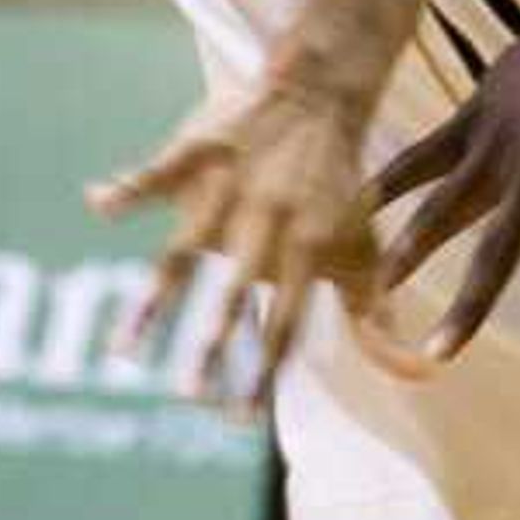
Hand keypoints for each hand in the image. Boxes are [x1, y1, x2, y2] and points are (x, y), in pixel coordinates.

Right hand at [93, 64, 381, 418]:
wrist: (321, 99)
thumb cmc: (339, 188)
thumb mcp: (365, 250)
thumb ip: (377, 318)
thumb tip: (420, 372)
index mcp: (305, 248)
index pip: (284, 322)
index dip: (262, 372)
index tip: (238, 420)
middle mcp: (263, 222)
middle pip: (232, 293)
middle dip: (213, 342)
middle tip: (188, 393)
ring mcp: (226, 188)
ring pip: (182, 248)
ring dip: (155, 301)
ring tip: (121, 351)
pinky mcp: (198, 151)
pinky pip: (160, 170)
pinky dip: (129, 187)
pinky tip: (98, 203)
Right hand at [372, 0, 519, 361]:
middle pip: (499, 243)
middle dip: (471, 302)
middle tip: (440, 354)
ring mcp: (501, 131)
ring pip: (447, 199)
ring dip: (412, 247)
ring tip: (378, 291)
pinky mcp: (476, 107)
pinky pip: (426, 150)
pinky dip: (391, 179)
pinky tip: (355, 208)